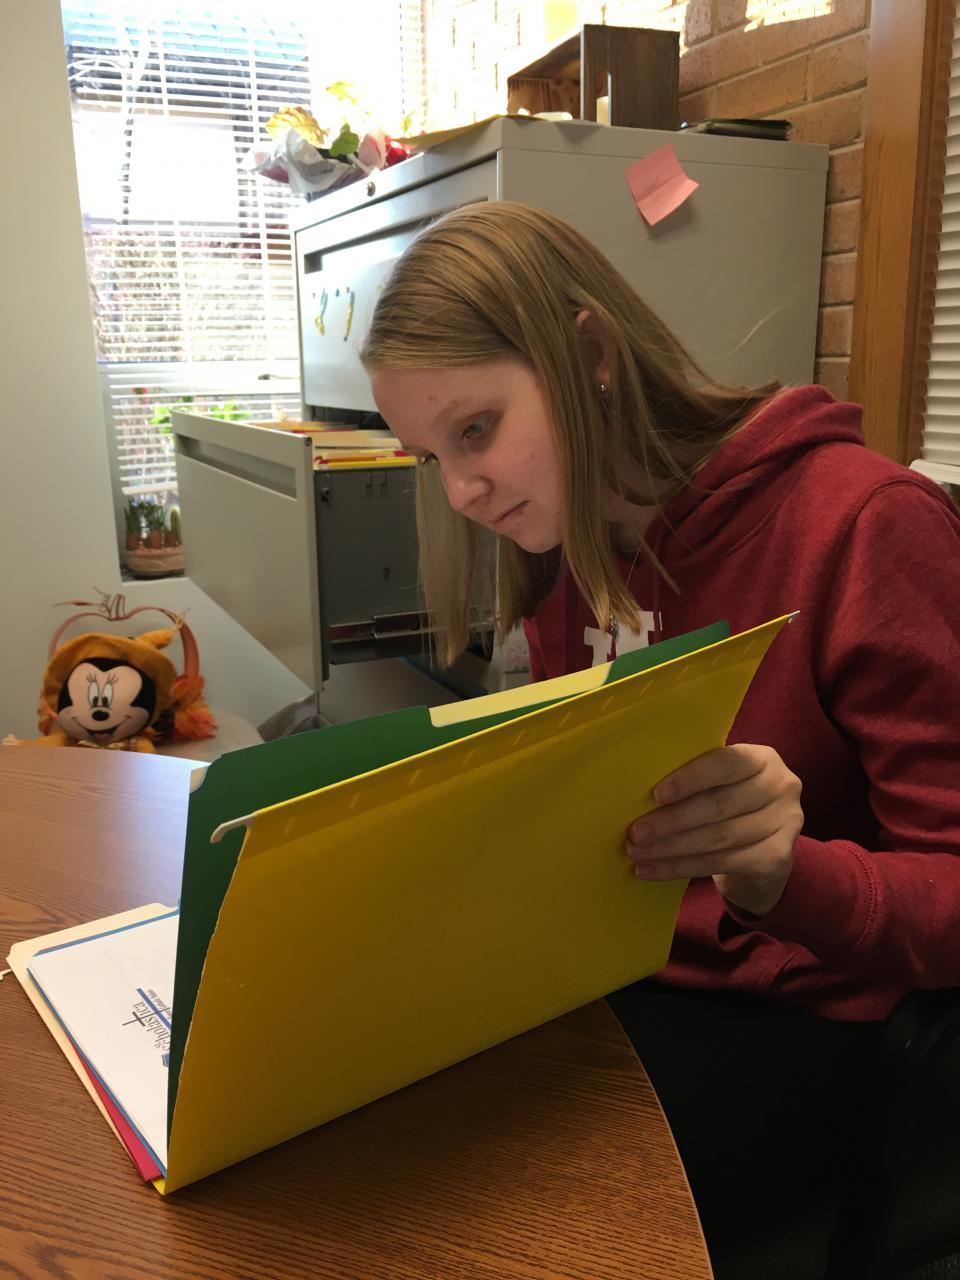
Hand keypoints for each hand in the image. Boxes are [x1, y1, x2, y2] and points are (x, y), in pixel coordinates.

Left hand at [624, 744, 803, 916]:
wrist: (763, 855)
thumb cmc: (729, 808)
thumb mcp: (720, 785)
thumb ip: (694, 781)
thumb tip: (636, 789)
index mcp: (762, 759)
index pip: (726, 763)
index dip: (690, 778)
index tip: (655, 794)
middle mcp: (781, 787)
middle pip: (718, 805)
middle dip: (671, 821)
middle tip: (634, 832)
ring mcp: (785, 824)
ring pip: (717, 838)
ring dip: (670, 848)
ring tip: (636, 853)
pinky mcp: (778, 859)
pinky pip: (720, 863)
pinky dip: (679, 868)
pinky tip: (650, 870)